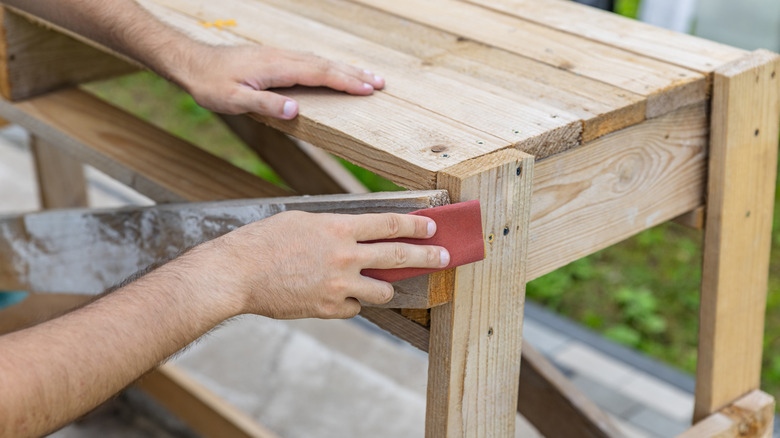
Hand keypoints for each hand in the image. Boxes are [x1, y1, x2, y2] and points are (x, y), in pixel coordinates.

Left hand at [177, 45, 384, 118]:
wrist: (190, 63)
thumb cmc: (209, 84)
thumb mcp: (232, 100)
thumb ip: (264, 105)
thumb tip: (295, 110)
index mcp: (276, 68)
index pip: (319, 74)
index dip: (346, 82)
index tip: (368, 89)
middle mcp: (281, 58)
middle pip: (326, 64)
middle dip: (355, 74)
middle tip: (381, 83)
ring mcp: (278, 56)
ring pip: (319, 60)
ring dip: (344, 68)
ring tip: (367, 76)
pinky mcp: (273, 59)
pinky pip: (309, 60)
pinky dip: (328, 66)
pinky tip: (333, 70)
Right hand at [205, 211, 447, 318]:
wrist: (237, 273)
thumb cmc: (264, 242)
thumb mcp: (302, 221)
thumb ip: (334, 228)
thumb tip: (356, 235)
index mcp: (339, 229)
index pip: (389, 224)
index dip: (415, 226)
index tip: (431, 228)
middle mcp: (345, 257)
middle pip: (398, 257)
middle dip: (427, 257)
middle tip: (445, 257)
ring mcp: (339, 286)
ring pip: (383, 292)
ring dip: (387, 289)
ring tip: (384, 286)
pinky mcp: (329, 309)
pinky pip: (355, 309)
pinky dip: (352, 303)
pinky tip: (337, 297)